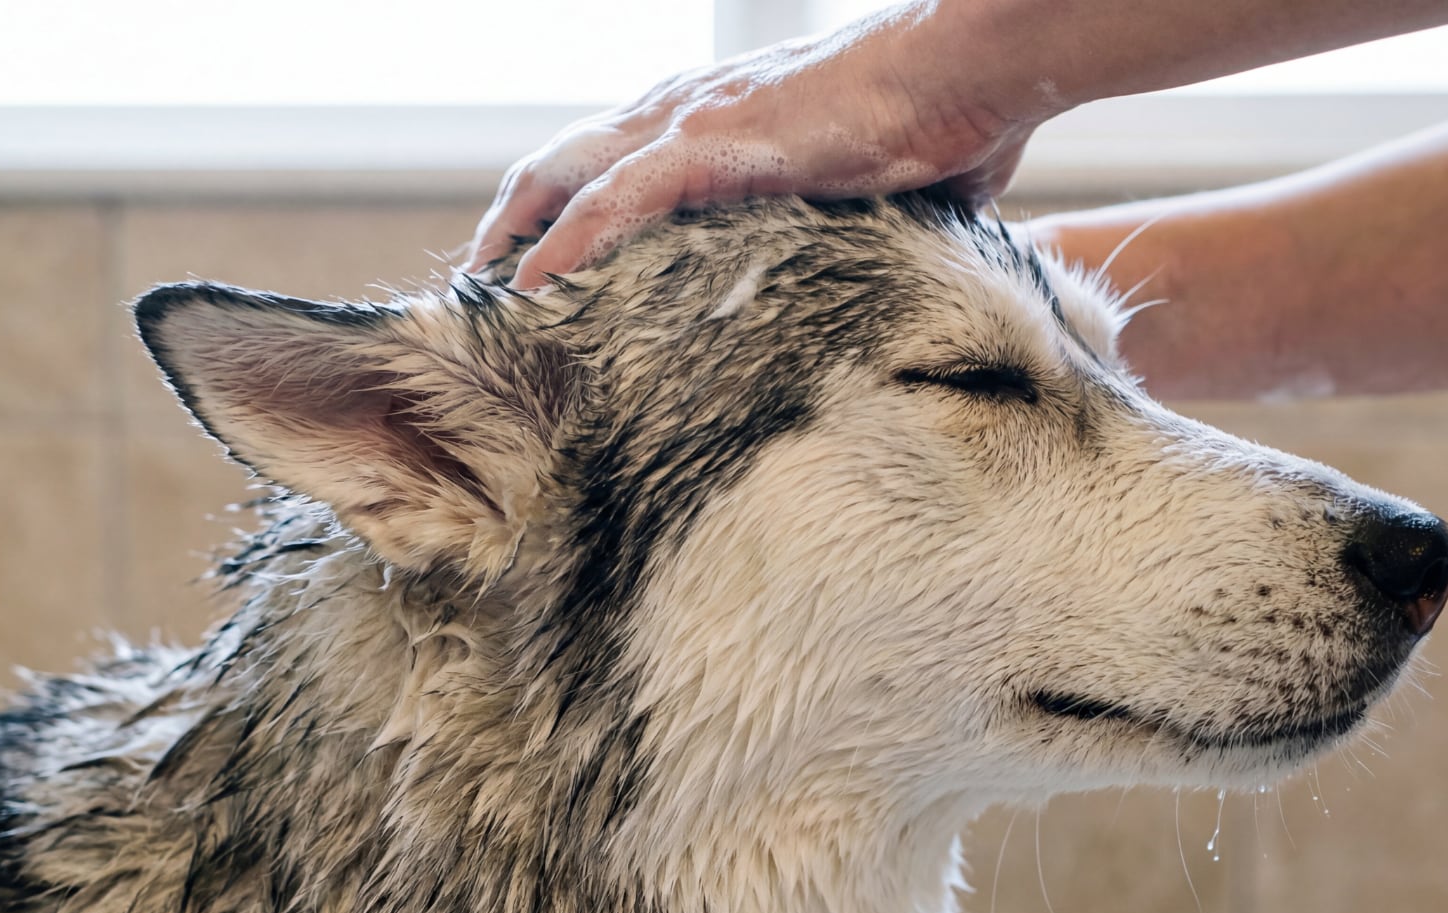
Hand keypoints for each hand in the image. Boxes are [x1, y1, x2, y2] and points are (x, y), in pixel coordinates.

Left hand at [465, 5, 1041, 288]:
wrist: (966, 67)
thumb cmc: (944, 117)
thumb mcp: (886, 186)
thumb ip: (864, 224)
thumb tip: (902, 277)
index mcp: (712, 116)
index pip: (608, 164)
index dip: (560, 215)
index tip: (536, 275)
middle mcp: (680, 109)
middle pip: (556, 166)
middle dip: (509, 230)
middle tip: (482, 299)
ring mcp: (686, 123)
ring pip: (561, 179)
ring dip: (513, 244)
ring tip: (481, 310)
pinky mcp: (706, 145)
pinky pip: (606, 206)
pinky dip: (561, 252)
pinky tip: (532, 298)